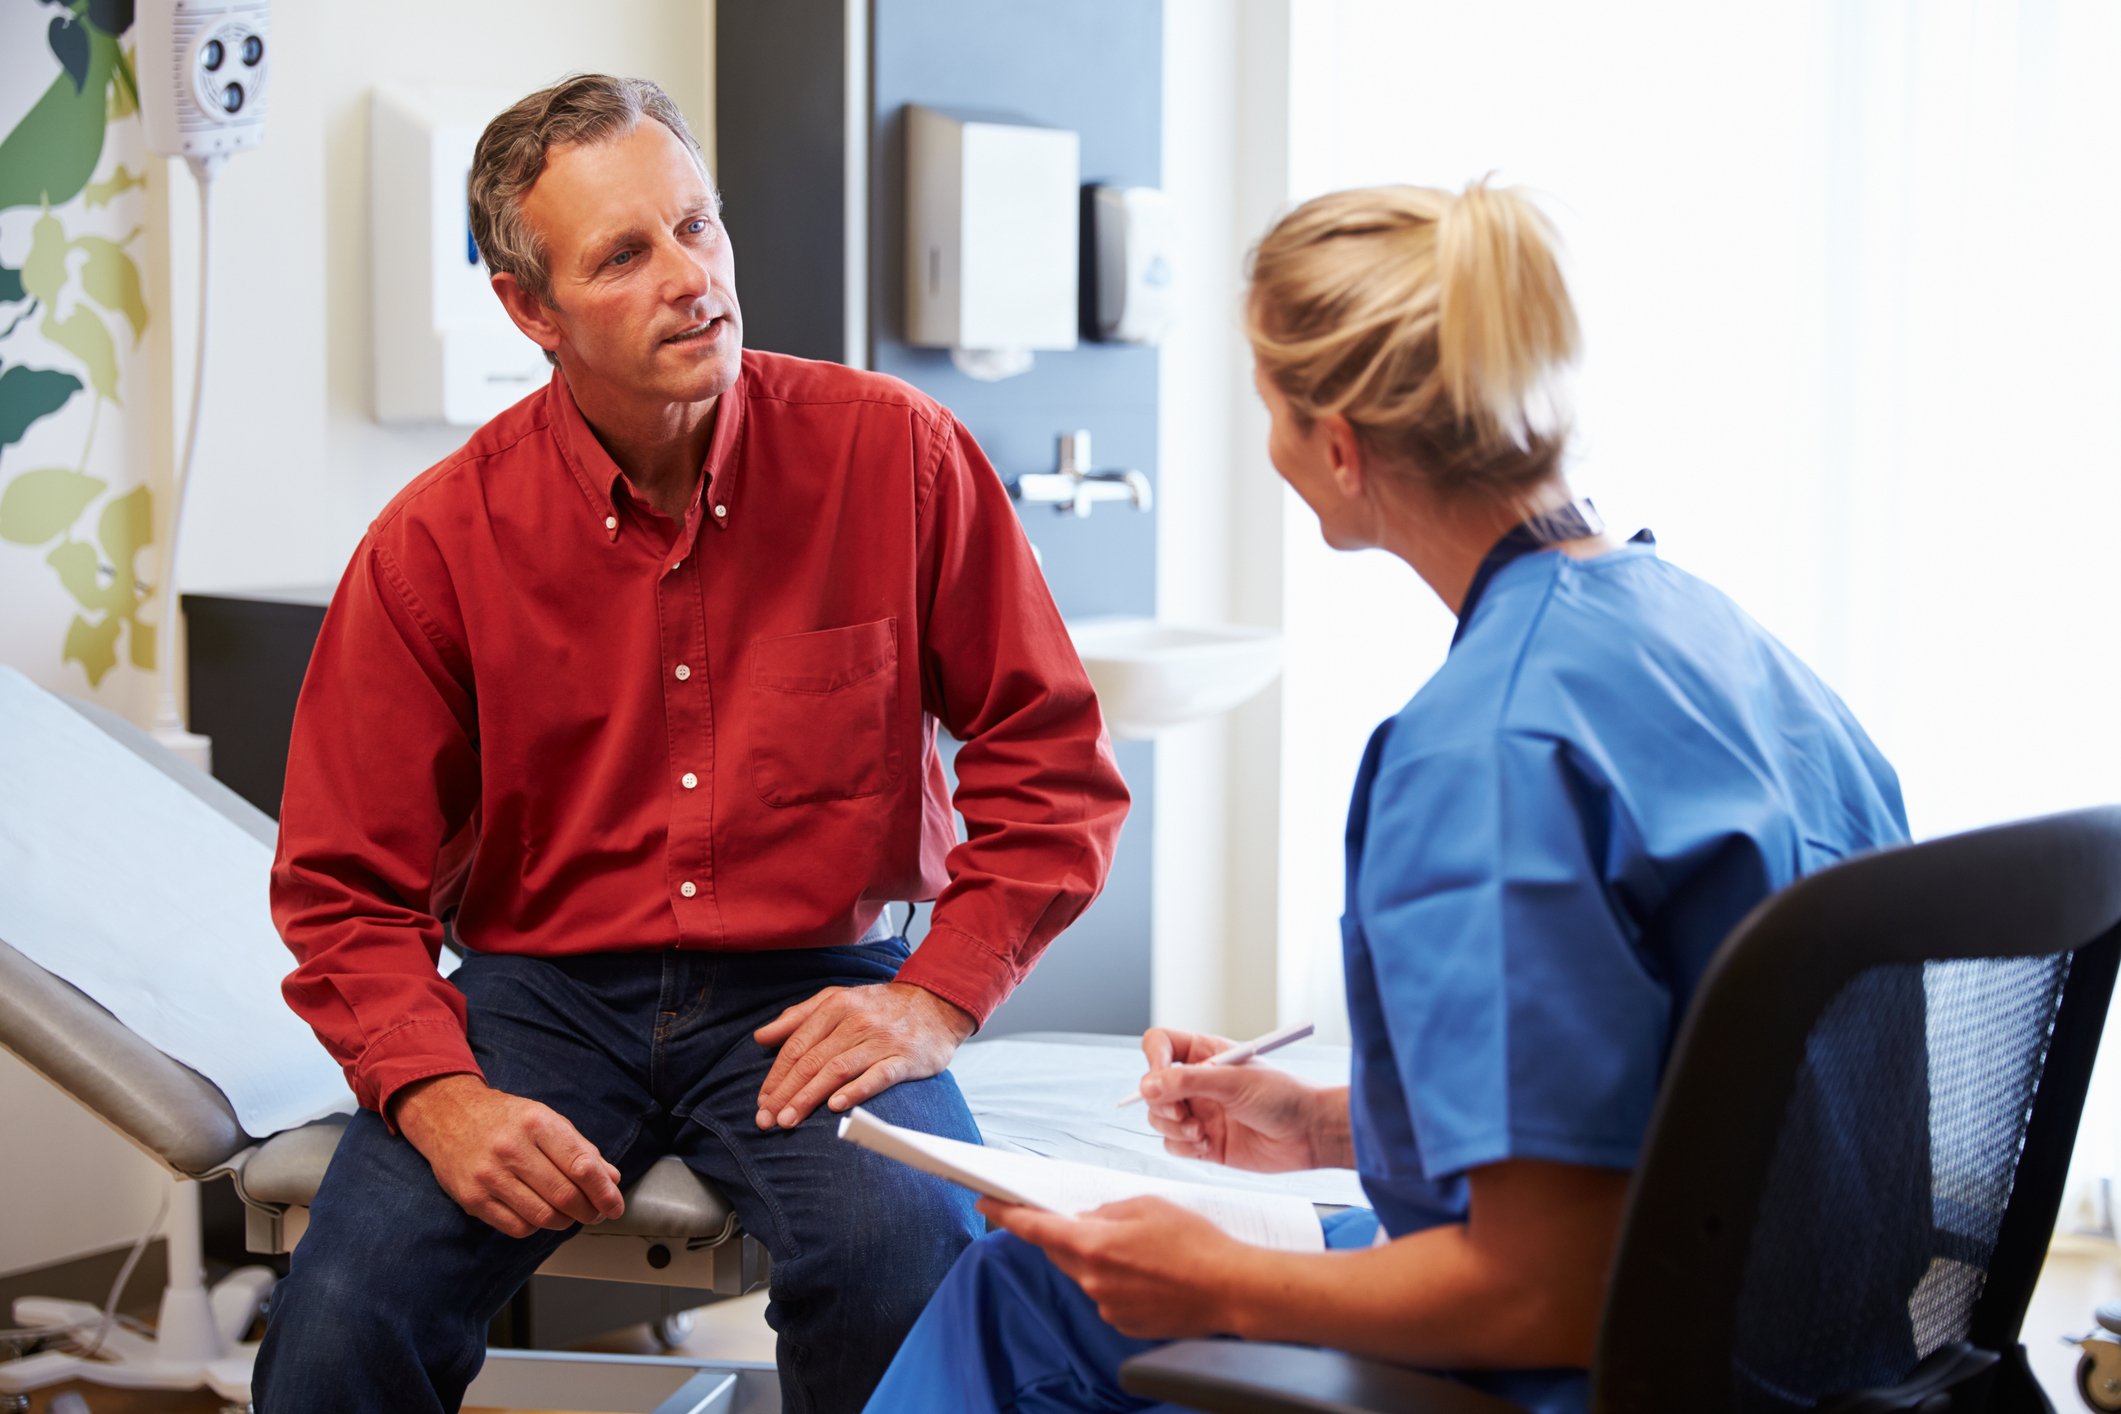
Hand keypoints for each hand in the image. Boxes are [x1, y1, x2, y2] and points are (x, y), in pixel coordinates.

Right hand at [390, 1074, 624, 1237]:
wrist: (447, 1115)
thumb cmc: (504, 1118)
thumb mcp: (546, 1119)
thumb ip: (580, 1148)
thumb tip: (611, 1179)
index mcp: (536, 1123)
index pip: (581, 1165)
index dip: (604, 1191)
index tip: (615, 1205)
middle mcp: (512, 1149)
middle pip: (564, 1195)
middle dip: (589, 1211)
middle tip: (597, 1213)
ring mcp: (489, 1175)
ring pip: (543, 1216)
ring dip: (565, 1221)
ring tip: (570, 1214)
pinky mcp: (472, 1198)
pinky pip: (517, 1227)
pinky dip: (536, 1227)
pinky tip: (539, 1213)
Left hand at [753, 981, 974, 1128]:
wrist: (936, 1003)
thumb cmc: (880, 1007)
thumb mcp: (838, 1000)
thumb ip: (799, 1017)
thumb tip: (761, 1037)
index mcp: (836, 1007)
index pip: (798, 1046)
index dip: (777, 1075)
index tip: (762, 1101)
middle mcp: (857, 1022)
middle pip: (813, 1061)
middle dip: (786, 1093)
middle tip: (767, 1120)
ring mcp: (881, 1040)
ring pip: (838, 1070)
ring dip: (809, 1097)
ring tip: (789, 1120)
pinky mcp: (905, 1058)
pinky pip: (878, 1076)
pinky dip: (856, 1090)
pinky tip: (836, 1106)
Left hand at [978, 1196, 1244, 1338]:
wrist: (1230, 1289)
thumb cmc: (1194, 1242)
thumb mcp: (1147, 1205)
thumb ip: (1106, 1210)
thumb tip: (1087, 1218)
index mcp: (1093, 1244)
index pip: (1035, 1228)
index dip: (1006, 1214)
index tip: (984, 1202)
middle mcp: (1092, 1280)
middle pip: (1059, 1252)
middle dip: (1060, 1233)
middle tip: (1076, 1218)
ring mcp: (1106, 1306)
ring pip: (1085, 1274)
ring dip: (1096, 1258)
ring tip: (1138, 1249)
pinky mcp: (1123, 1323)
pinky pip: (1106, 1295)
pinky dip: (1116, 1281)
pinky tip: (1148, 1273)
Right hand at [1137, 1028, 1338, 1172]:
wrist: (1309, 1134)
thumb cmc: (1283, 1096)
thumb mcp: (1233, 1082)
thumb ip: (1187, 1082)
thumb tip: (1147, 1086)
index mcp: (1205, 1054)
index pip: (1160, 1045)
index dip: (1152, 1060)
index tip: (1158, 1080)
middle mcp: (1197, 1082)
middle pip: (1153, 1088)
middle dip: (1162, 1104)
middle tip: (1183, 1115)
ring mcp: (1200, 1112)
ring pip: (1159, 1119)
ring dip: (1173, 1129)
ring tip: (1201, 1133)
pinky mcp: (1204, 1141)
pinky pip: (1173, 1145)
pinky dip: (1184, 1148)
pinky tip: (1209, 1146)